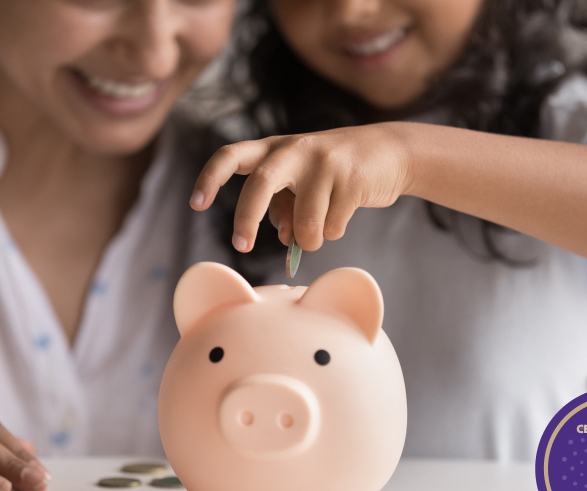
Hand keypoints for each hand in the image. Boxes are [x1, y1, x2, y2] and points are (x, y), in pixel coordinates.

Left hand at [190, 124, 411, 251]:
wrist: (390, 152)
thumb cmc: (334, 173)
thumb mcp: (301, 183)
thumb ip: (283, 208)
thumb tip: (282, 239)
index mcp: (274, 148)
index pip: (231, 155)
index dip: (209, 178)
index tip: (196, 205)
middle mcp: (295, 149)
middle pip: (260, 183)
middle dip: (247, 219)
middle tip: (241, 246)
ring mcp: (325, 161)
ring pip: (304, 222)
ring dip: (309, 240)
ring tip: (319, 230)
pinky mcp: (352, 178)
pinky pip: (331, 227)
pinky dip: (333, 232)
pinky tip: (343, 214)